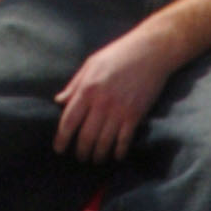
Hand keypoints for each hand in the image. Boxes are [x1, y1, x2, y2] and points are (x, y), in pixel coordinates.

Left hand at [54, 20, 180, 160]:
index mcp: (87, 89)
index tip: (59, 149)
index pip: (69, 121)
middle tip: (81, 158)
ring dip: (98, 156)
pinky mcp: (135, 115)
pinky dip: (119, 152)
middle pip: (86, 137)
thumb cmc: (119, 55)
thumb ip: (74, 85)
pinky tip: (116, 156)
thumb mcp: (91, 64)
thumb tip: (59, 101)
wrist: (151, 51)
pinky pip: (124, 141)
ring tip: (96, 160)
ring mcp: (119, 111)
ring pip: (104, 143)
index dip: (62, 139)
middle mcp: (101, 103)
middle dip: (81, 152)